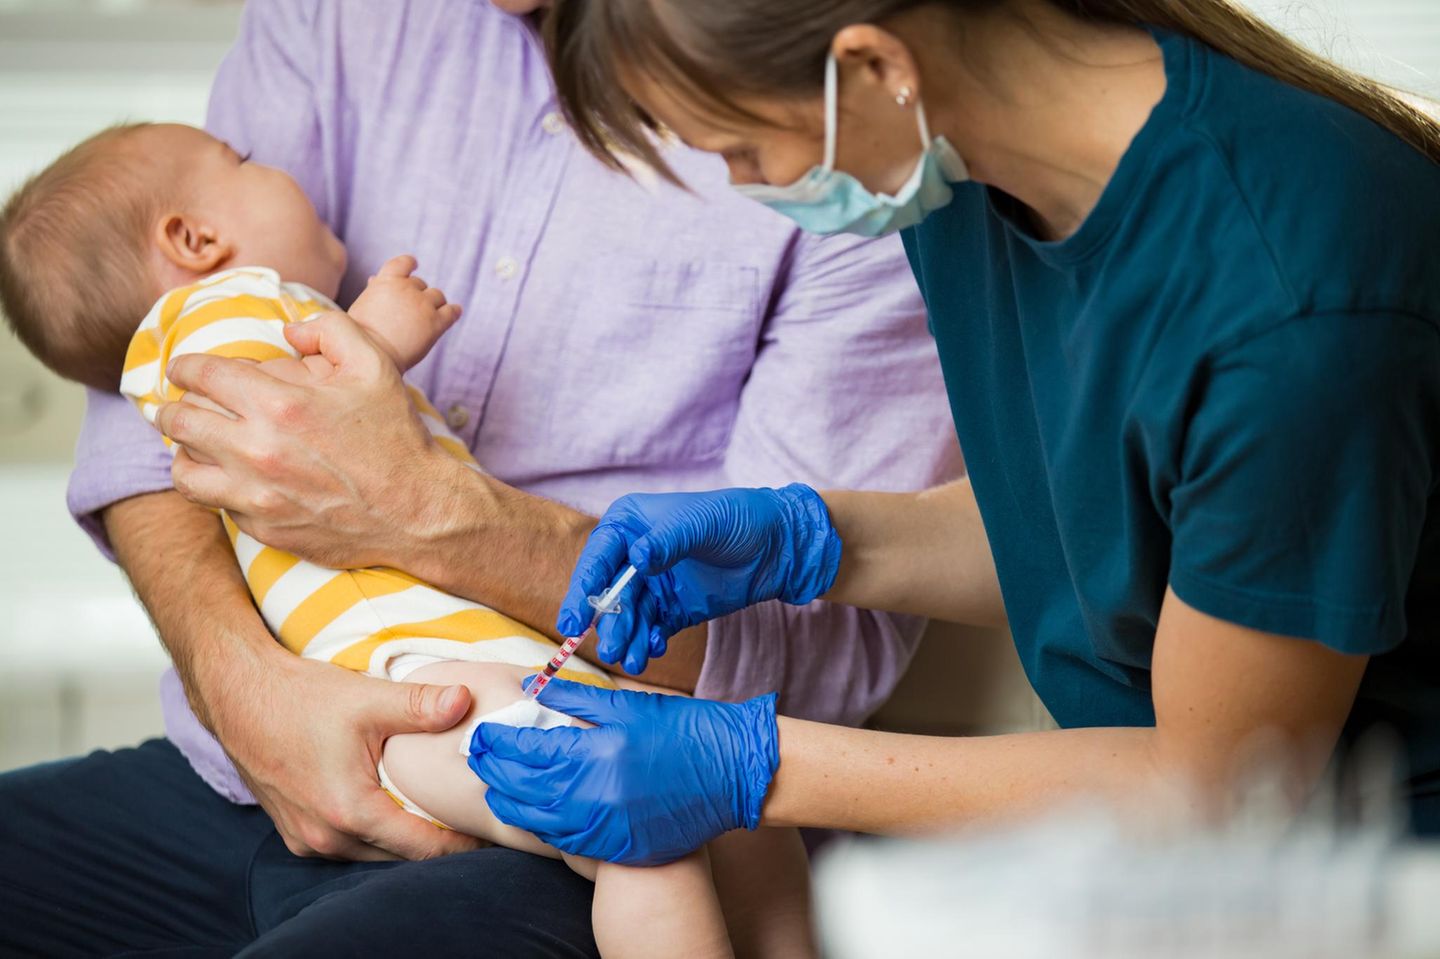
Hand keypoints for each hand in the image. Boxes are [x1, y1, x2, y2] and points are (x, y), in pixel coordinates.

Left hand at [154, 310, 464, 566]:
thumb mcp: (375, 365)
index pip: (199, 376)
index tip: (183, 369)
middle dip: (175, 408)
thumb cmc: (396, 437)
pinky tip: (237, 478)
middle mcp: (258, 450)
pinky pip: (216, 504)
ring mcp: (256, 494)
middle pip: (179, 422)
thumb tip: (289, 330)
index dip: (183, 367)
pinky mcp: (262, 526)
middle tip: (185, 405)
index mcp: (279, 404)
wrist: (417, 511)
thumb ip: (329, 331)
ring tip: (200, 445)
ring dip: (186, 452)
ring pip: (183, 470)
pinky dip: (219, 487)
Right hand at [206, 648, 481, 860]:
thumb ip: (422, 705)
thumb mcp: (368, 698)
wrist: (237, 695)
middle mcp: (326, 837)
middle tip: (473, 821)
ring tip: (441, 816)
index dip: (463, 844)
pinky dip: (376, 834)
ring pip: (374, 854)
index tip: (493, 833)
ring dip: (405, 839)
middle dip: (438, 843)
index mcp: (349, 811)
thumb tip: (467, 702)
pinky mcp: (296, 833)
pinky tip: (396, 808)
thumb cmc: (298, 697)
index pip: (423, 848)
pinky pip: (349, 845)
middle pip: (400, 857)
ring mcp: (307, 840)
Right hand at [347, 254, 461, 370]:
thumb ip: (374, 290)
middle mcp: (408, 289)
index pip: (404, 262)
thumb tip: (375, 279)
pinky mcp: (436, 323)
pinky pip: (452, 311)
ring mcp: (424, 305)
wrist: (371, 356)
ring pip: (438, 296)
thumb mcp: (362, 305)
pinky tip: (454, 312)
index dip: (410, 263)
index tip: (413, 265)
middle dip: (416, 293)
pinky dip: (454, 311)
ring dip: (434, 302)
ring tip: (428, 314)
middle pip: (420, 284)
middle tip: (410, 309)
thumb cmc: (361, 335)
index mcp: (387, 281)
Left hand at [468, 678, 778, 864]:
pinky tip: (533, 813)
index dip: (496, 741)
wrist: (735, 772)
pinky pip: (564, 842)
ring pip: (535, 821)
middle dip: (492, 770)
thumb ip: (574, 699)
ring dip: (509, 802)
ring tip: (495, 786)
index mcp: (594, 753)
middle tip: (477, 756)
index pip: (524, 750)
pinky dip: (541, 826)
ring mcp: (605, 828)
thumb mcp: (628, 704)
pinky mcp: (618, 847)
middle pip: (520, 787)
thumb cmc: (685, 730)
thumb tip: (530, 686)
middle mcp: (592, 796)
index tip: (482, 733)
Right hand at [558, 485, 841, 673]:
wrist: (778, 546)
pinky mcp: (670, 610)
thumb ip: (668, 541)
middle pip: (608, 595)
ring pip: (628, 618)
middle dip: (609, 623)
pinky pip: (651, 631)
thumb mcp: (701, 523)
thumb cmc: (737, 518)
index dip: (583, 588)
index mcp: (629, 525)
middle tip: (612, 649)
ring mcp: (651, 586)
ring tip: (633, 660)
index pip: (597, 559)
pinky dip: (648, 643)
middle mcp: (632, 557)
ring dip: (627, 639)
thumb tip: (637, 560)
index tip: (573, 619)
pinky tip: (653, 651)